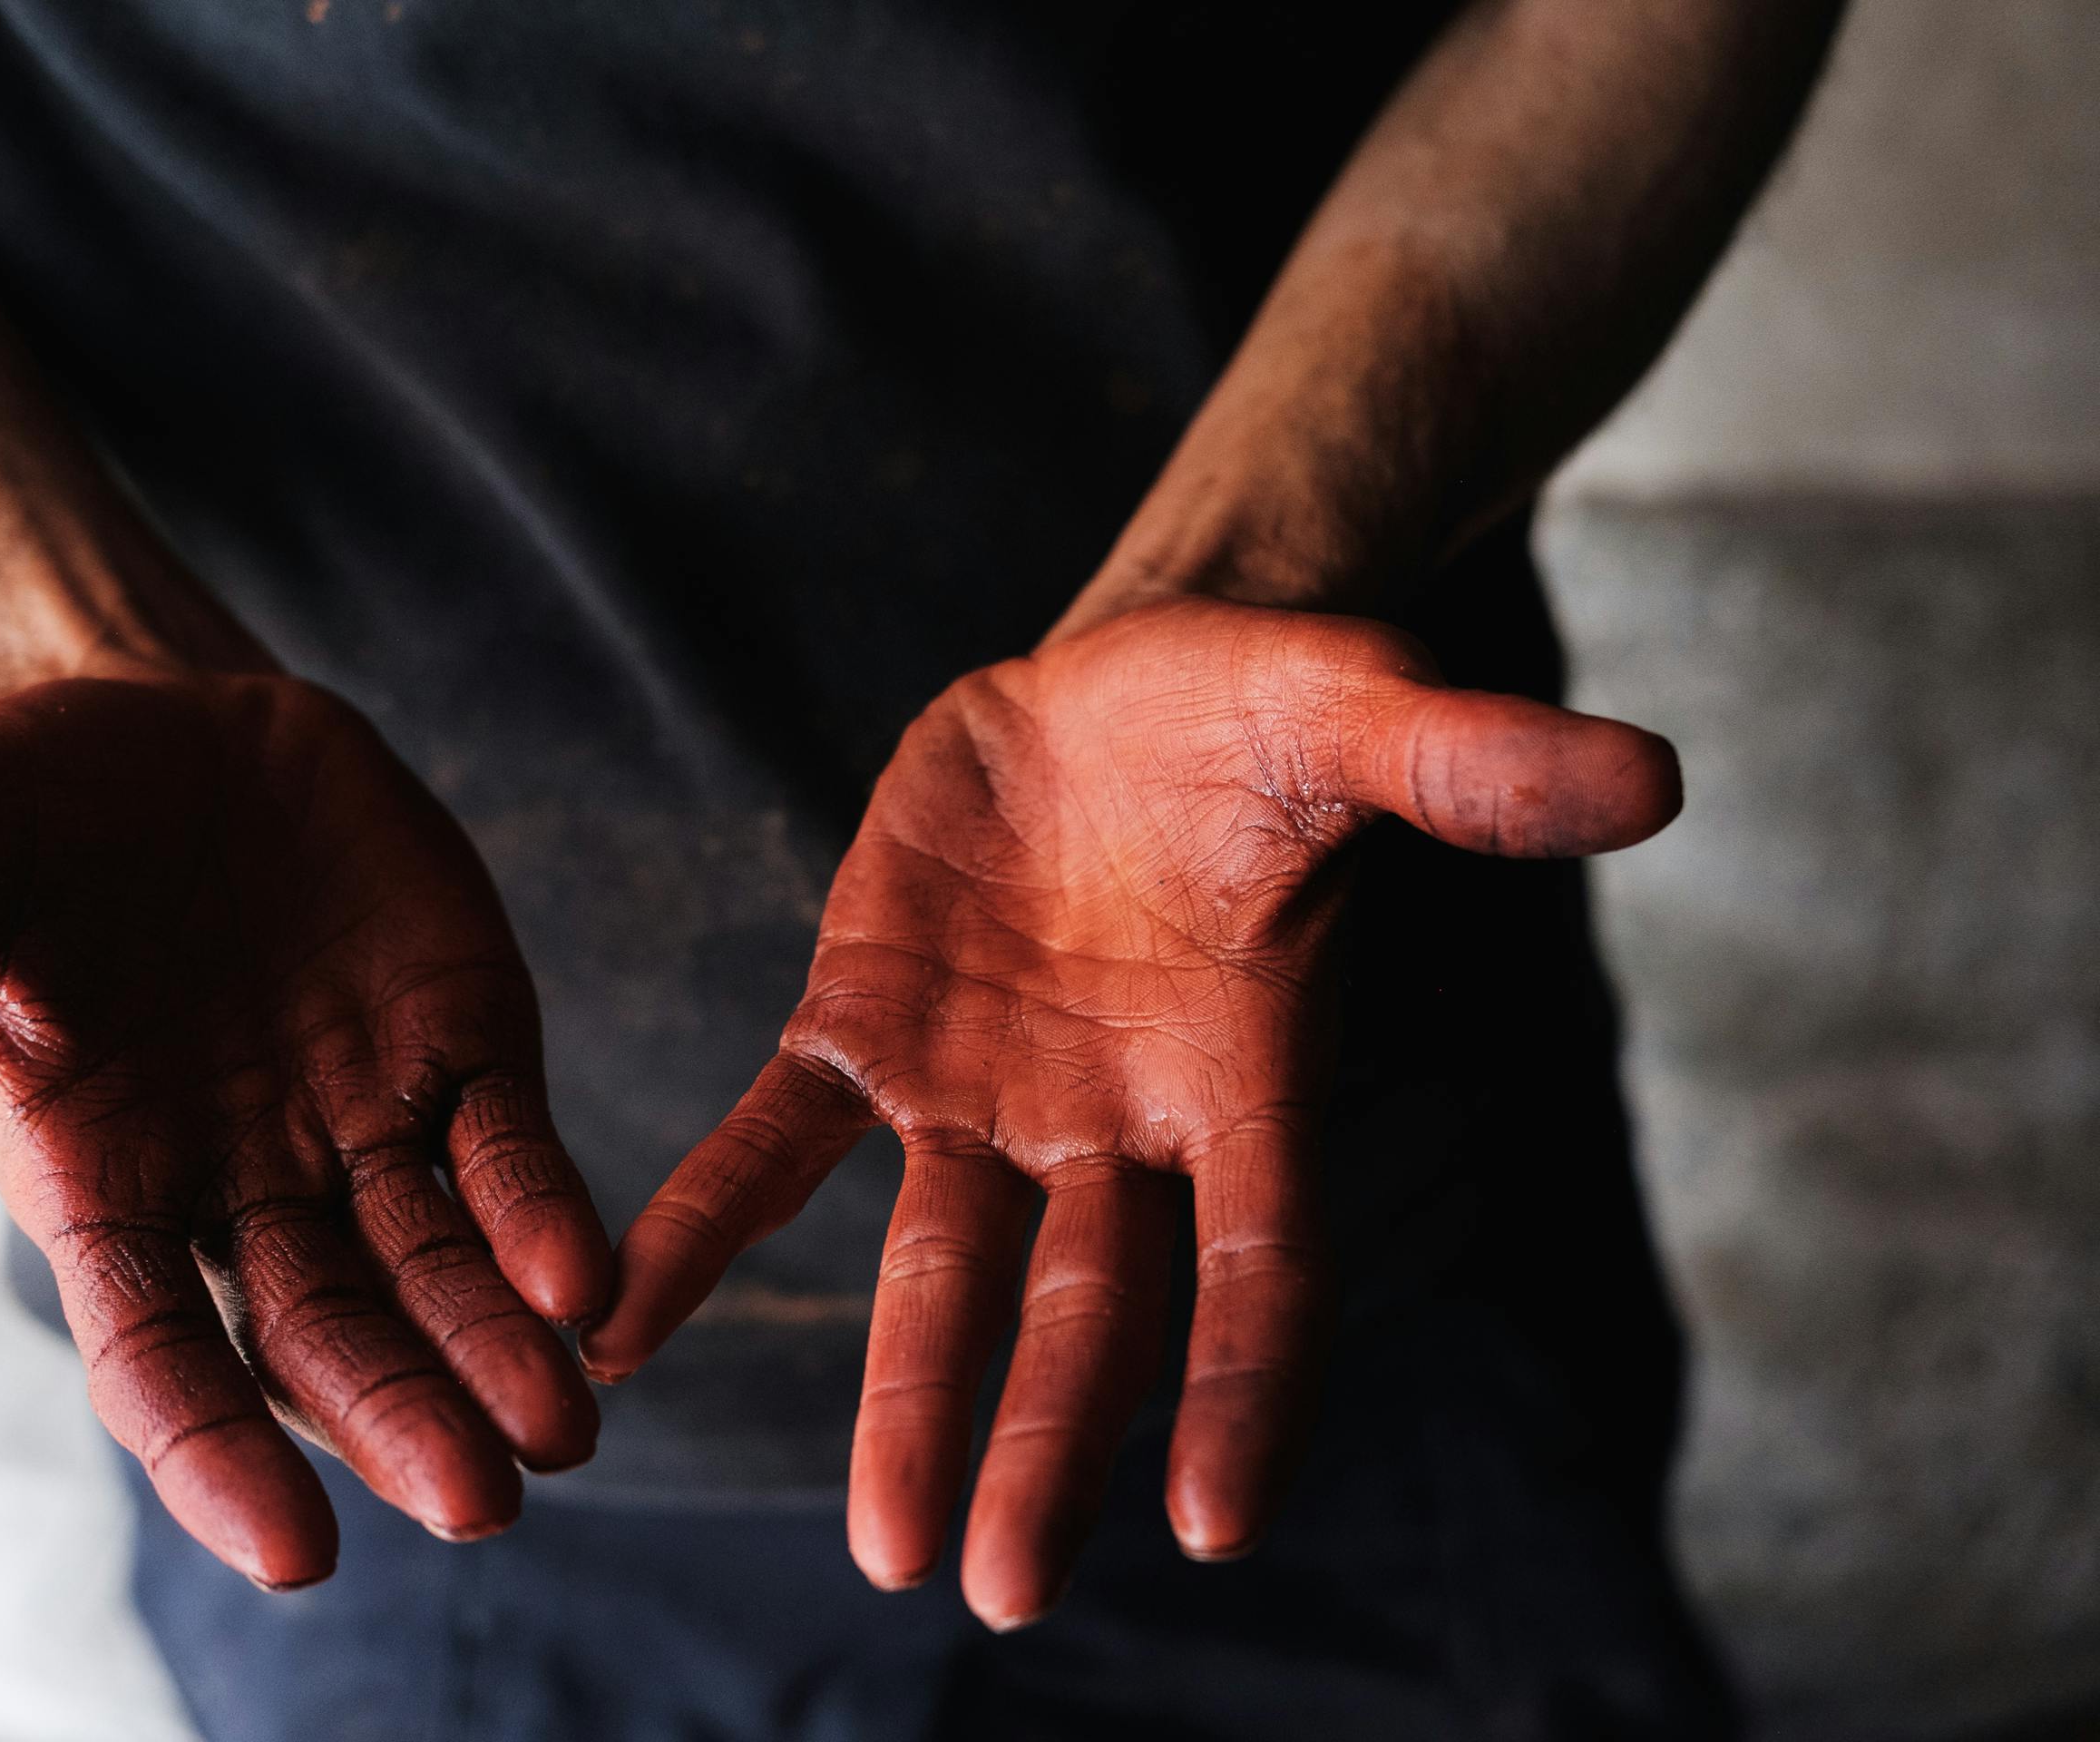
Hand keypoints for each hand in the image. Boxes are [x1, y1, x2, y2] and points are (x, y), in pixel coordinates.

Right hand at [0, 674, 609, 1587]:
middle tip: (481, 1504)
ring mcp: (361, 1116)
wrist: (159, 709)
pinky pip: (509, 1145)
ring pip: (435, 1265)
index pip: (156, 1354)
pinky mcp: (459, 1038)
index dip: (219, 1454)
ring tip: (566, 1432)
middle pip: (325, 1334)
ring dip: (497, 1350)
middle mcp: (240, 1178)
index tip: (296, 1555)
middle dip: (399, 1418)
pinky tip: (591, 1278)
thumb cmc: (17, 805)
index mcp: (99, 1181)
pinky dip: (547, 1212)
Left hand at [582, 598, 1678, 1626]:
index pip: (1261, 1260)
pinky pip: (774, 1146)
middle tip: (997, 1583)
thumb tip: (1654, 778)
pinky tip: (622, 1318)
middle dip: (1046, 1437)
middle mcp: (1112, 1121)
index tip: (1213, 1520)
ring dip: (904, 1394)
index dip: (1244, 1381)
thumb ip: (1475, 765)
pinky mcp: (860, 1027)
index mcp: (1245, 1078)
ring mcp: (978, 1088)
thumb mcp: (1363, 714)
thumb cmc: (1263, 717)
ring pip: (936, 1265)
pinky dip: (705, 1227)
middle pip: (1088, 1307)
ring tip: (881, 1539)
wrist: (1119, 688)